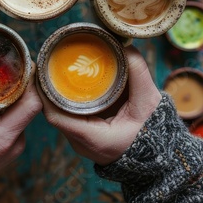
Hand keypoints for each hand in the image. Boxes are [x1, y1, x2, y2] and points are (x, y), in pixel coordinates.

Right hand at [0, 42, 41, 193]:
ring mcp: (12, 144)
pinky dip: (7, 100)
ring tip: (3, 66)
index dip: (30, 78)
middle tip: (8, 56)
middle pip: (29, 102)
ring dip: (14, 88)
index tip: (20, 57)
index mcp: (3, 138)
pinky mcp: (7, 143)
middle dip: (21, 78)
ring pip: (22, 108)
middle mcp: (14, 142)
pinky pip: (14, 115)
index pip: (32, 102)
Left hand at [38, 46, 160, 165]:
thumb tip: (125, 45)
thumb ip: (138, 73)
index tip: (43, 71)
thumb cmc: (154, 132)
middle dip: (49, 87)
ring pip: (60, 114)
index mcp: (94, 139)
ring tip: (54, 67)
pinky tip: (66, 81)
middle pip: (55, 112)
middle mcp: (82, 143)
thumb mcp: (149, 101)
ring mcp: (81, 142)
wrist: (159, 157)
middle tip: (48, 62)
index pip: (56, 116)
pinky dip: (66, 99)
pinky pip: (68, 116)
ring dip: (56, 92)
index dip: (46, 93)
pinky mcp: (84, 137)